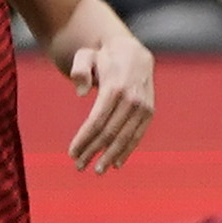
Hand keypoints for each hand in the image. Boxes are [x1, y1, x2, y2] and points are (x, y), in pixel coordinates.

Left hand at [63, 34, 155, 170]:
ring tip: (97, 170)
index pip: (97, 121)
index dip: (84, 139)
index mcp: (115, 87)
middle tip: (78, 166)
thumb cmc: (103, 57)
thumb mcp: (87, 55)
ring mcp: (143, 107)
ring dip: (110, 156)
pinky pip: (137, 135)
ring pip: (125, 138)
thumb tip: (80, 92)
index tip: (72, 153)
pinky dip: (127, 151)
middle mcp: (132, 99)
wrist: (133, 52)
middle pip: (109, 133)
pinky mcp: (149, 112)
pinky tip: (116, 163)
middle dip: (93, 151)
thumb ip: (79, 68)